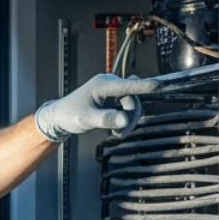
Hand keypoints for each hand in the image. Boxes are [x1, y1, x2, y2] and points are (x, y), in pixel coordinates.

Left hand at [33, 73, 160, 141]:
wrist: (60, 116)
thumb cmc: (70, 115)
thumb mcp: (87, 119)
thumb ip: (106, 119)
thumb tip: (124, 120)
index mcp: (102, 85)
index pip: (127, 85)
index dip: (144, 86)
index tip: (158, 85)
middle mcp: (109, 83)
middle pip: (132, 98)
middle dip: (129, 118)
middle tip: (119, 135)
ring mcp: (111, 90)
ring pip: (131, 104)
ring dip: (127, 120)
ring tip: (116, 134)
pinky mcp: (112, 97)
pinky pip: (126, 106)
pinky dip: (124, 119)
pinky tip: (115, 129)